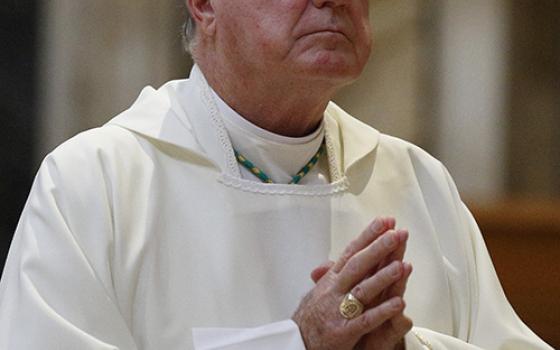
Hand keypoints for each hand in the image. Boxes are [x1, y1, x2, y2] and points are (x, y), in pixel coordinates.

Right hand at [292, 217, 408, 349]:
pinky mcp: (343, 332)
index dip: (368, 235)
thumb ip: (329, 275)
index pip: (351, 252)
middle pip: (358, 265)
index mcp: (331, 280)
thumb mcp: (318, 291)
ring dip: (382, 277)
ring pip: (363, 290)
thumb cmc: (309, 318)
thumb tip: (331, 260)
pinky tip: (398, 303)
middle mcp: (334, 291)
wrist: (295, 345)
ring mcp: (339, 310)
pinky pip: (366, 320)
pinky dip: (382, 311)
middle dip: (378, 248)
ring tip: (401, 265)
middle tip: (396, 234)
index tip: (385, 221)